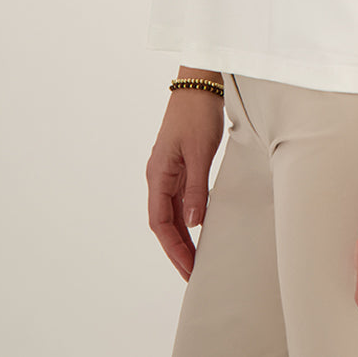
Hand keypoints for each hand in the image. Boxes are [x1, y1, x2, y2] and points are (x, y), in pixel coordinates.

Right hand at [146, 87, 225, 280]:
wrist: (199, 84)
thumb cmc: (196, 114)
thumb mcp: (200, 153)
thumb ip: (196, 189)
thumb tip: (192, 224)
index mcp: (158, 175)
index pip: (160, 223)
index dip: (173, 249)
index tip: (188, 269)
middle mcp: (159, 176)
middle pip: (164, 222)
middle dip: (177, 250)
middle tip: (193, 274)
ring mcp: (168, 170)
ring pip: (171, 212)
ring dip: (182, 236)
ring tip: (197, 258)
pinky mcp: (180, 164)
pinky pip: (180, 198)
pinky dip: (188, 217)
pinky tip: (200, 227)